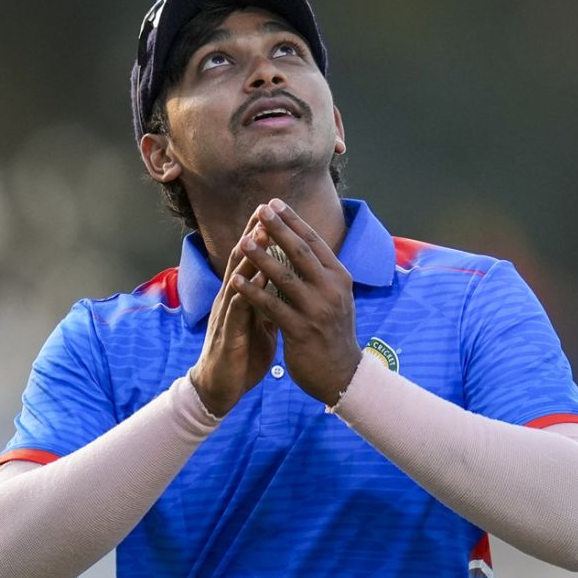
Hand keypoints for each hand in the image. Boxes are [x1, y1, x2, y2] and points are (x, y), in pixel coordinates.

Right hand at [189, 218, 278, 416]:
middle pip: (241, 262)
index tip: (276, 212)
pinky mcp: (228, 336)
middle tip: (264, 210)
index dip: (261, 236)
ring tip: (260, 235)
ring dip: (248, 258)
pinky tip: (253, 281)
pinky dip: (244, 294)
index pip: (252, 260)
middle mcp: (231, 300)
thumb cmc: (241, 354)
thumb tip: (283, 283)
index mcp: (242, 296)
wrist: (220, 389)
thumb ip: (267, 300)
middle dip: (253, 235)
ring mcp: (227, 316)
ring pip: (236, 281)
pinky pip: (236, 311)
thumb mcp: (258, 322)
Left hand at [231, 199, 362, 406]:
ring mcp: (317, 310)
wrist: (342, 374)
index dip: (293, 221)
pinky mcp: (301, 331)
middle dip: (279, 229)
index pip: (314, 242)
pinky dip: (252, 292)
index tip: (275, 203)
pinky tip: (235, 281)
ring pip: (285, 277)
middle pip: (301, 253)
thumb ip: (320, 273)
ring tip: (243, 240)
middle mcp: (331, 290)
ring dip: (261, 257)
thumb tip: (302, 243)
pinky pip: (272, 307)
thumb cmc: (333, 333)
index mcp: (339, 278)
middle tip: (260, 210)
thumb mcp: (335, 297)